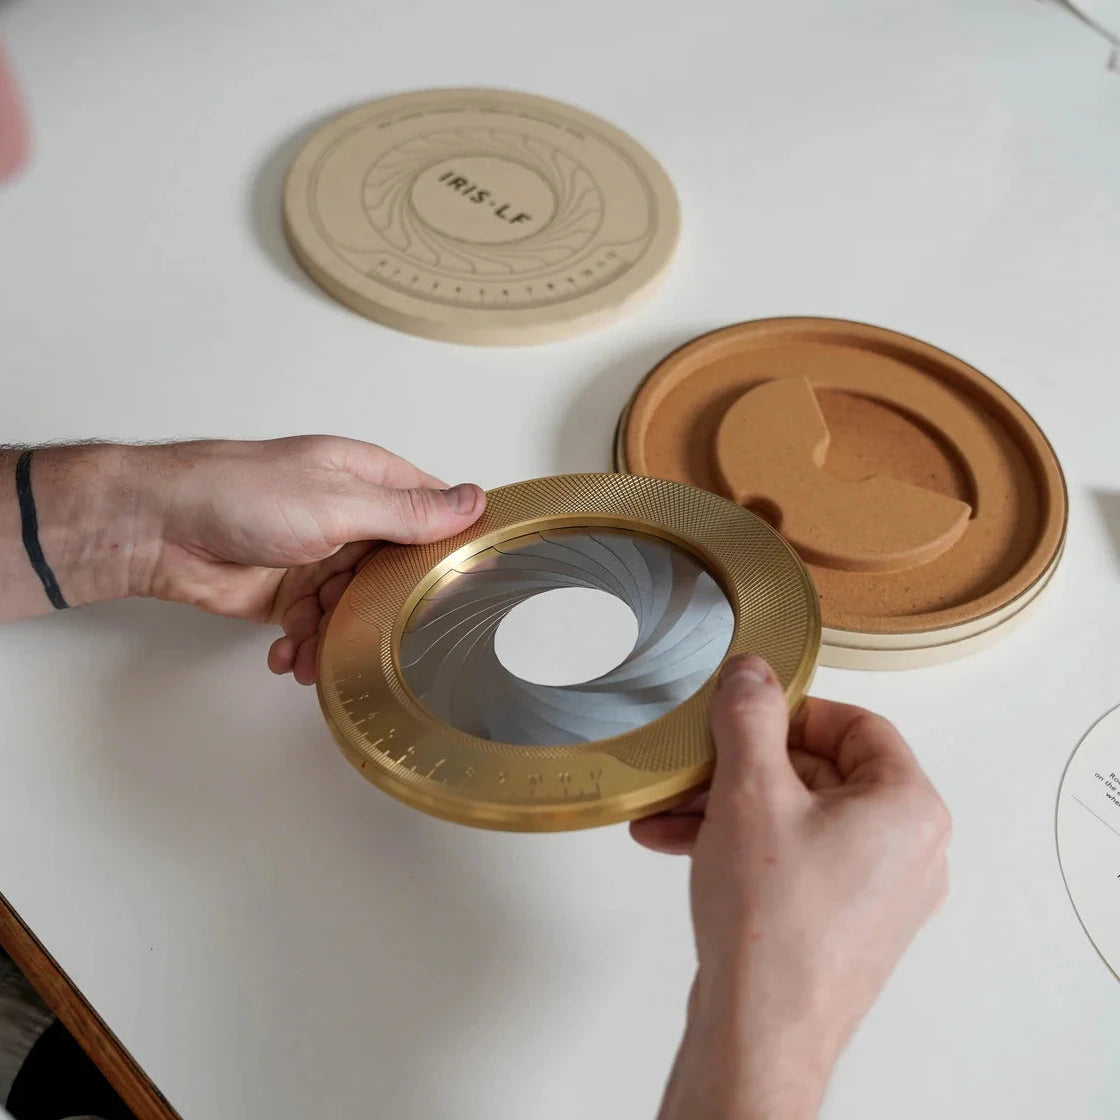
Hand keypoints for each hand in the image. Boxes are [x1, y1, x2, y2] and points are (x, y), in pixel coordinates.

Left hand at [0, 437, 484, 683]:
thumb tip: (474, 501)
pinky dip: (306, 648)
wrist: (160, 528)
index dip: (455, 544)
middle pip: (399, 572)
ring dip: (342, 637)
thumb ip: (408, 513)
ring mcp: (321, 557)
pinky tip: (290, 656)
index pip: (434, 510)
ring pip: (359, 608)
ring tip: (320, 652)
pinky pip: (317, 628)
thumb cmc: (239, 492)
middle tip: (389, 634)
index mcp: (369, 480)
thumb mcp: (339, 502)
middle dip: (392, 609)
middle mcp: (350, 517)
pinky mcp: (290, 594)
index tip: (476, 583)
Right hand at [634, 655, 949, 1119]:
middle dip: (743, 764)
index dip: (795, 710)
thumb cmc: (771, 921)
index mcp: (907, 807)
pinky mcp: (838, 924)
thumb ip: (749, 717)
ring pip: (796, 818)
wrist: (758, 1034)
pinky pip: (790, 860)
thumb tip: (751, 672)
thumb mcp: (749, 790)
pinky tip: (674, 842)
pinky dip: (739, 844)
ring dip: (728, 804)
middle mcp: (905, 850)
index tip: (746, 710)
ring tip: (668, 806)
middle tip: (696, 759)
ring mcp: (873, 893)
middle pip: (820, 773)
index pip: (858, 725)